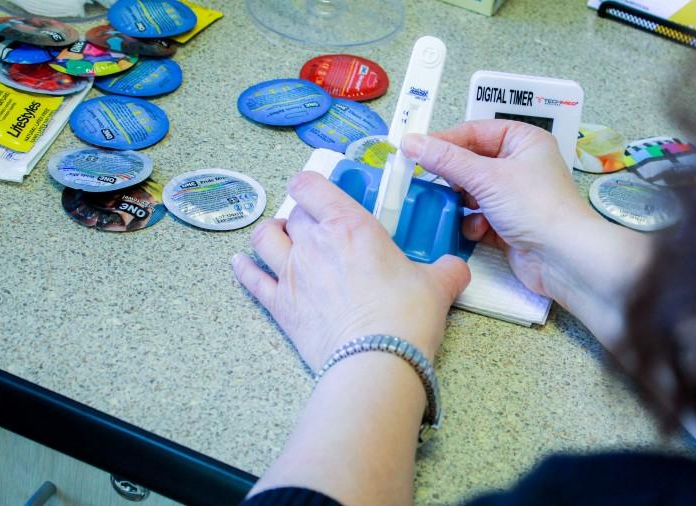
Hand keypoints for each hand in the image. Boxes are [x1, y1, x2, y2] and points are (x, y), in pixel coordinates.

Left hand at [232, 171, 470, 370]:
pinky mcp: (281, 306)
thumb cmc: (405, 317)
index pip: (312, 186)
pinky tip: (240, 263)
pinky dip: (244, 270)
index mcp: (352, 226)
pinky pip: (252, 280)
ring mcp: (293, 274)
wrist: (377, 360)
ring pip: (264, 239)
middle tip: (318, 227)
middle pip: (294, 214)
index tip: (319, 191)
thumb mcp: (438, 285)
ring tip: (281, 238)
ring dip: (270, 234)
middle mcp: (316, 243)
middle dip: (303, 217)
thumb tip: (455, 269)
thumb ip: (446, 270)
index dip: (311, 185)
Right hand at [401, 120, 590, 298]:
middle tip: (430, 181)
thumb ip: (446, 160)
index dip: (445, 140)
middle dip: (453, 177)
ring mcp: (515, 197)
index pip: (475, 131)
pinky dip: (473, 224)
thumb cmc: (538, 208)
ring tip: (458, 208)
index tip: (415, 149)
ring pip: (472, 192)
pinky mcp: (508, 225)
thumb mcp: (486, 177)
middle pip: (471, 163)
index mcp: (524, 141)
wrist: (564, 259)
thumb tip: (412, 142)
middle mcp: (521, 165)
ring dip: (462, 203)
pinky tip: (478, 230)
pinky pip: (478, 218)